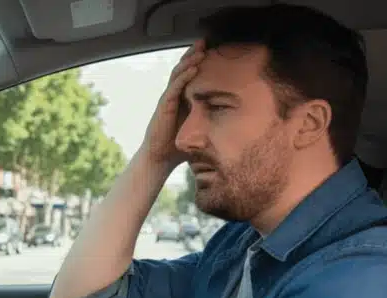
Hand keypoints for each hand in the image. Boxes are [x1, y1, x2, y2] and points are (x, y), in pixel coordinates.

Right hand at [141, 40, 204, 168]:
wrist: (160, 158)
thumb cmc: (179, 145)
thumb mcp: (199, 128)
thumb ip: (210, 119)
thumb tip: (234, 119)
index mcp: (182, 99)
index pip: (189, 75)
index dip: (198, 62)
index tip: (210, 50)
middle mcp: (174, 96)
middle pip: (183, 70)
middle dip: (193, 55)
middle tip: (204, 42)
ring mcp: (168, 100)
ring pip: (178, 75)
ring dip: (189, 61)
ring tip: (200, 51)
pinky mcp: (164, 106)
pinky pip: (174, 87)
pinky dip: (183, 77)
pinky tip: (193, 69)